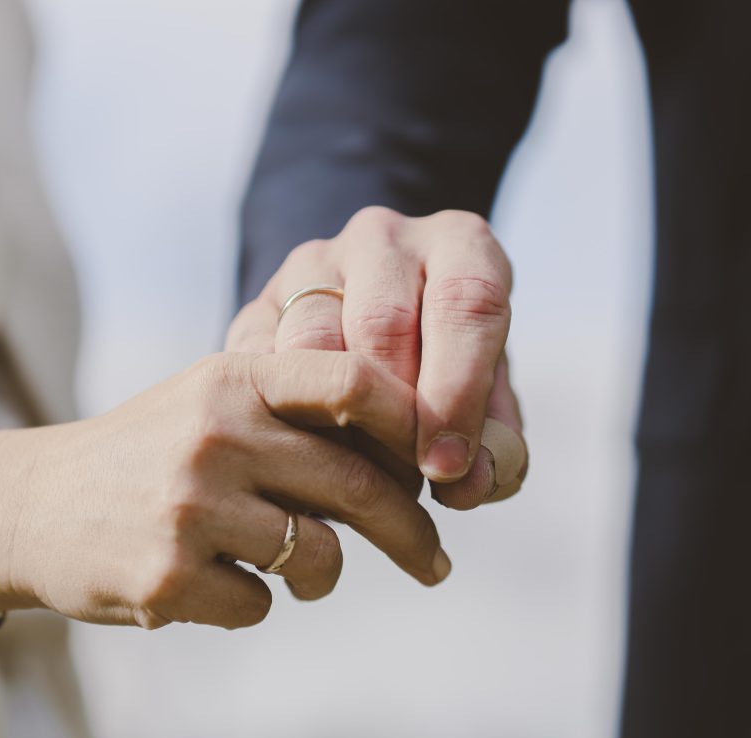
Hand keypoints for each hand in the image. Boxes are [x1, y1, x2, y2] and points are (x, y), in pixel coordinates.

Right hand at [0, 351, 449, 631]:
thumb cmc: (147, 452)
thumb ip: (295, 412)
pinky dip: (257, 603)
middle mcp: (217, 433)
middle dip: (413, 532)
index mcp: (235, 378)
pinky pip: (262, 605)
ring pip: (321, 557)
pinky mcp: (166, 576)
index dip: (417, 421)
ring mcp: (190, 506)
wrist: (33, 506)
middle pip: (360, 485)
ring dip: (326, 576)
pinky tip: (216, 581)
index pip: (355, 383)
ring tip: (303, 573)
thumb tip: (412, 458)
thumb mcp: (212, 400)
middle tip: (437, 562)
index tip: (448, 463)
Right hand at [227, 207, 526, 508]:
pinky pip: (261, 368)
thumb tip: (470, 485)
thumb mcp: (484, 395)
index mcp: (457, 243)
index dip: (459, 391)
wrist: (370, 330)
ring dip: (337, 422)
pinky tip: (315, 458)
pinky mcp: (257, 307)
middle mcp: (383, 238)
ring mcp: (311, 266)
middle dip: (396, 414)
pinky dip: (287, 422)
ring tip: (364, 474)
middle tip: (407, 479)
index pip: (465, 302)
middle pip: (381, 322)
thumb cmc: (445, 369)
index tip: (449, 465)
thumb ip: (493, 441)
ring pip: (312, 344)